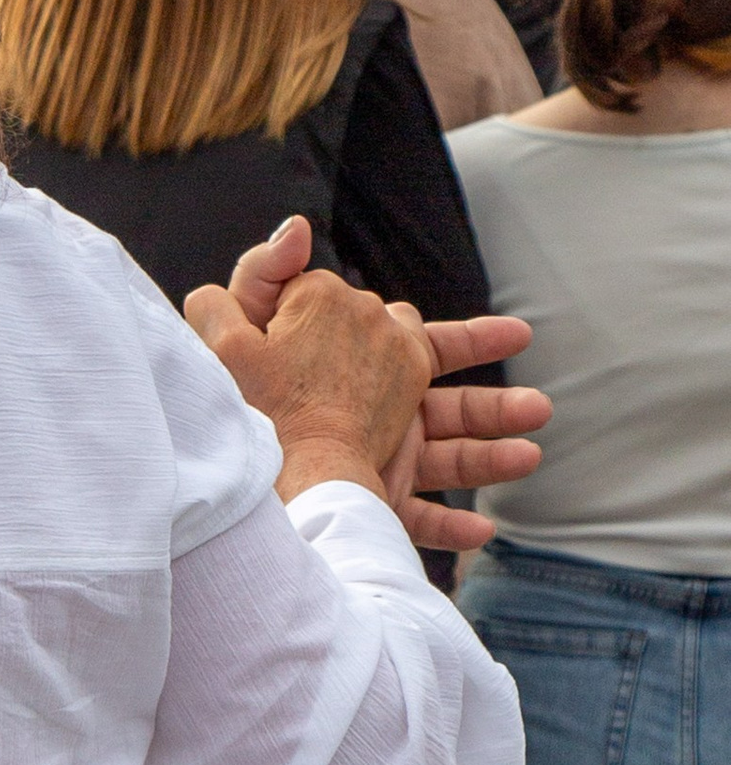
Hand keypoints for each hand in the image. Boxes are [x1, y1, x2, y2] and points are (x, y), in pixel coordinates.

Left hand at [196, 219, 546, 548]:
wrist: (223, 474)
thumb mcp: (239, 331)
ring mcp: (373, 459)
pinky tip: (482, 536)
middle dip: (497, 404)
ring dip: (489, 458)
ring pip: (445, 460)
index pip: (421, 344)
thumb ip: (268, 275)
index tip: (514, 336)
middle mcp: (374, 411)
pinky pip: (412, 519)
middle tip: (541, 408)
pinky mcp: (362, 503)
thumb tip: (299, 227)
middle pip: (449, 406)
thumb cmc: (229, 398)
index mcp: (358, 365)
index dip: (464, 340)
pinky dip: (448, 528)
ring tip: (531, 455)